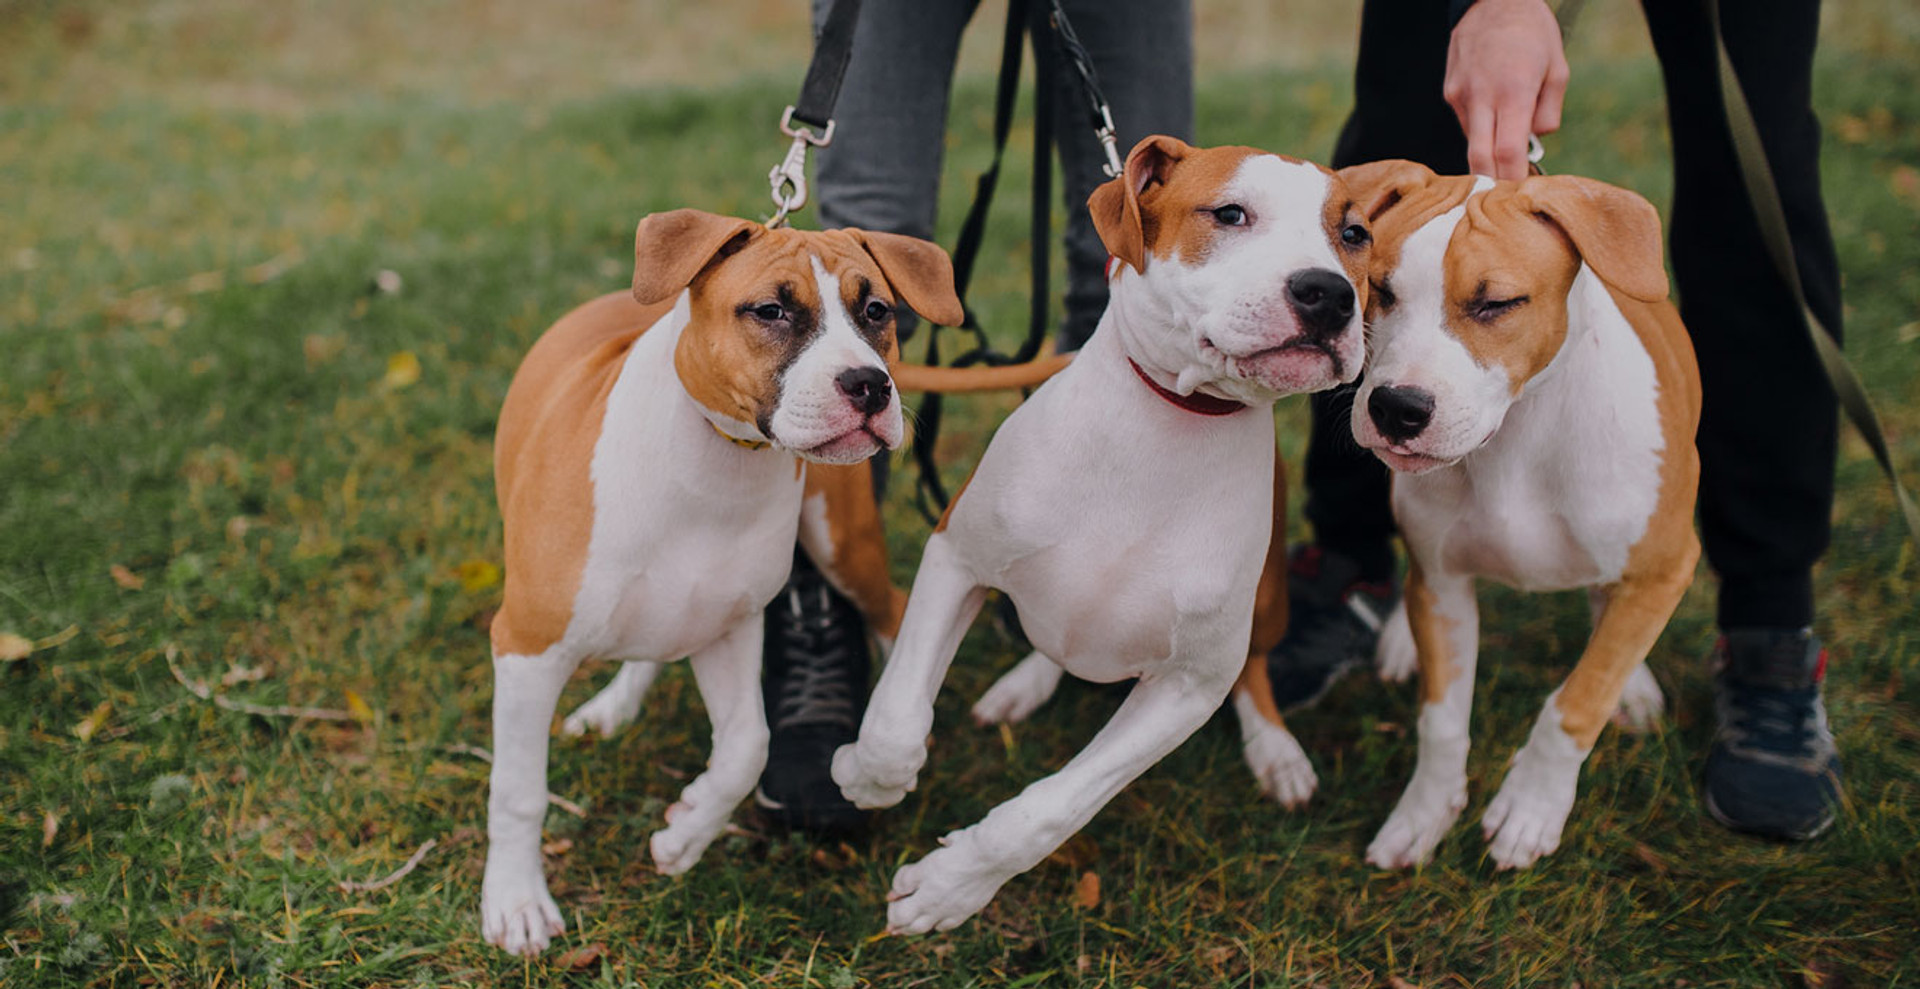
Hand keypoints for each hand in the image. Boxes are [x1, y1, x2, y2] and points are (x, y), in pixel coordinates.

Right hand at [1444, 0, 1569, 179]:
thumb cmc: (1532, 32)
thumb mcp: (1558, 68)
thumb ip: (1548, 111)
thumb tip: (1534, 142)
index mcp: (1513, 92)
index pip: (1507, 152)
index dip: (1513, 179)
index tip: (1520, 194)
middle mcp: (1481, 97)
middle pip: (1479, 160)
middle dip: (1492, 183)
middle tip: (1506, 195)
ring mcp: (1460, 96)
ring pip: (1472, 142)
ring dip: (1489, 149)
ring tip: (1506, 134)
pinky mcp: (1449, 92)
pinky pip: (1466, 122)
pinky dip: (1481, 127)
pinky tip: (1492, 107)